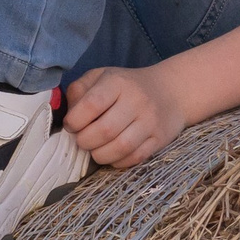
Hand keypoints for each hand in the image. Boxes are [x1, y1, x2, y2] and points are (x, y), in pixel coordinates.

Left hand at [63, 65, 187, 167]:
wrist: (170, 91)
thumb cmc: (126, 85)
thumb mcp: (101, 77)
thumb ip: (79, 91)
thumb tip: (68, 114)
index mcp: (117, 83)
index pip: (91, 105)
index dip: (74, 121)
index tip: (71, 125)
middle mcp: (136, 100)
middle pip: (104, 130)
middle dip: (85, 141)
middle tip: (82, 140)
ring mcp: (150, 121)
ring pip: (120, 147)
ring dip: (100, 155)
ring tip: (95, 150)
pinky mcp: (160, 139)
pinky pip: (135, 157)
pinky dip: (118, 162)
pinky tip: (112, 155)